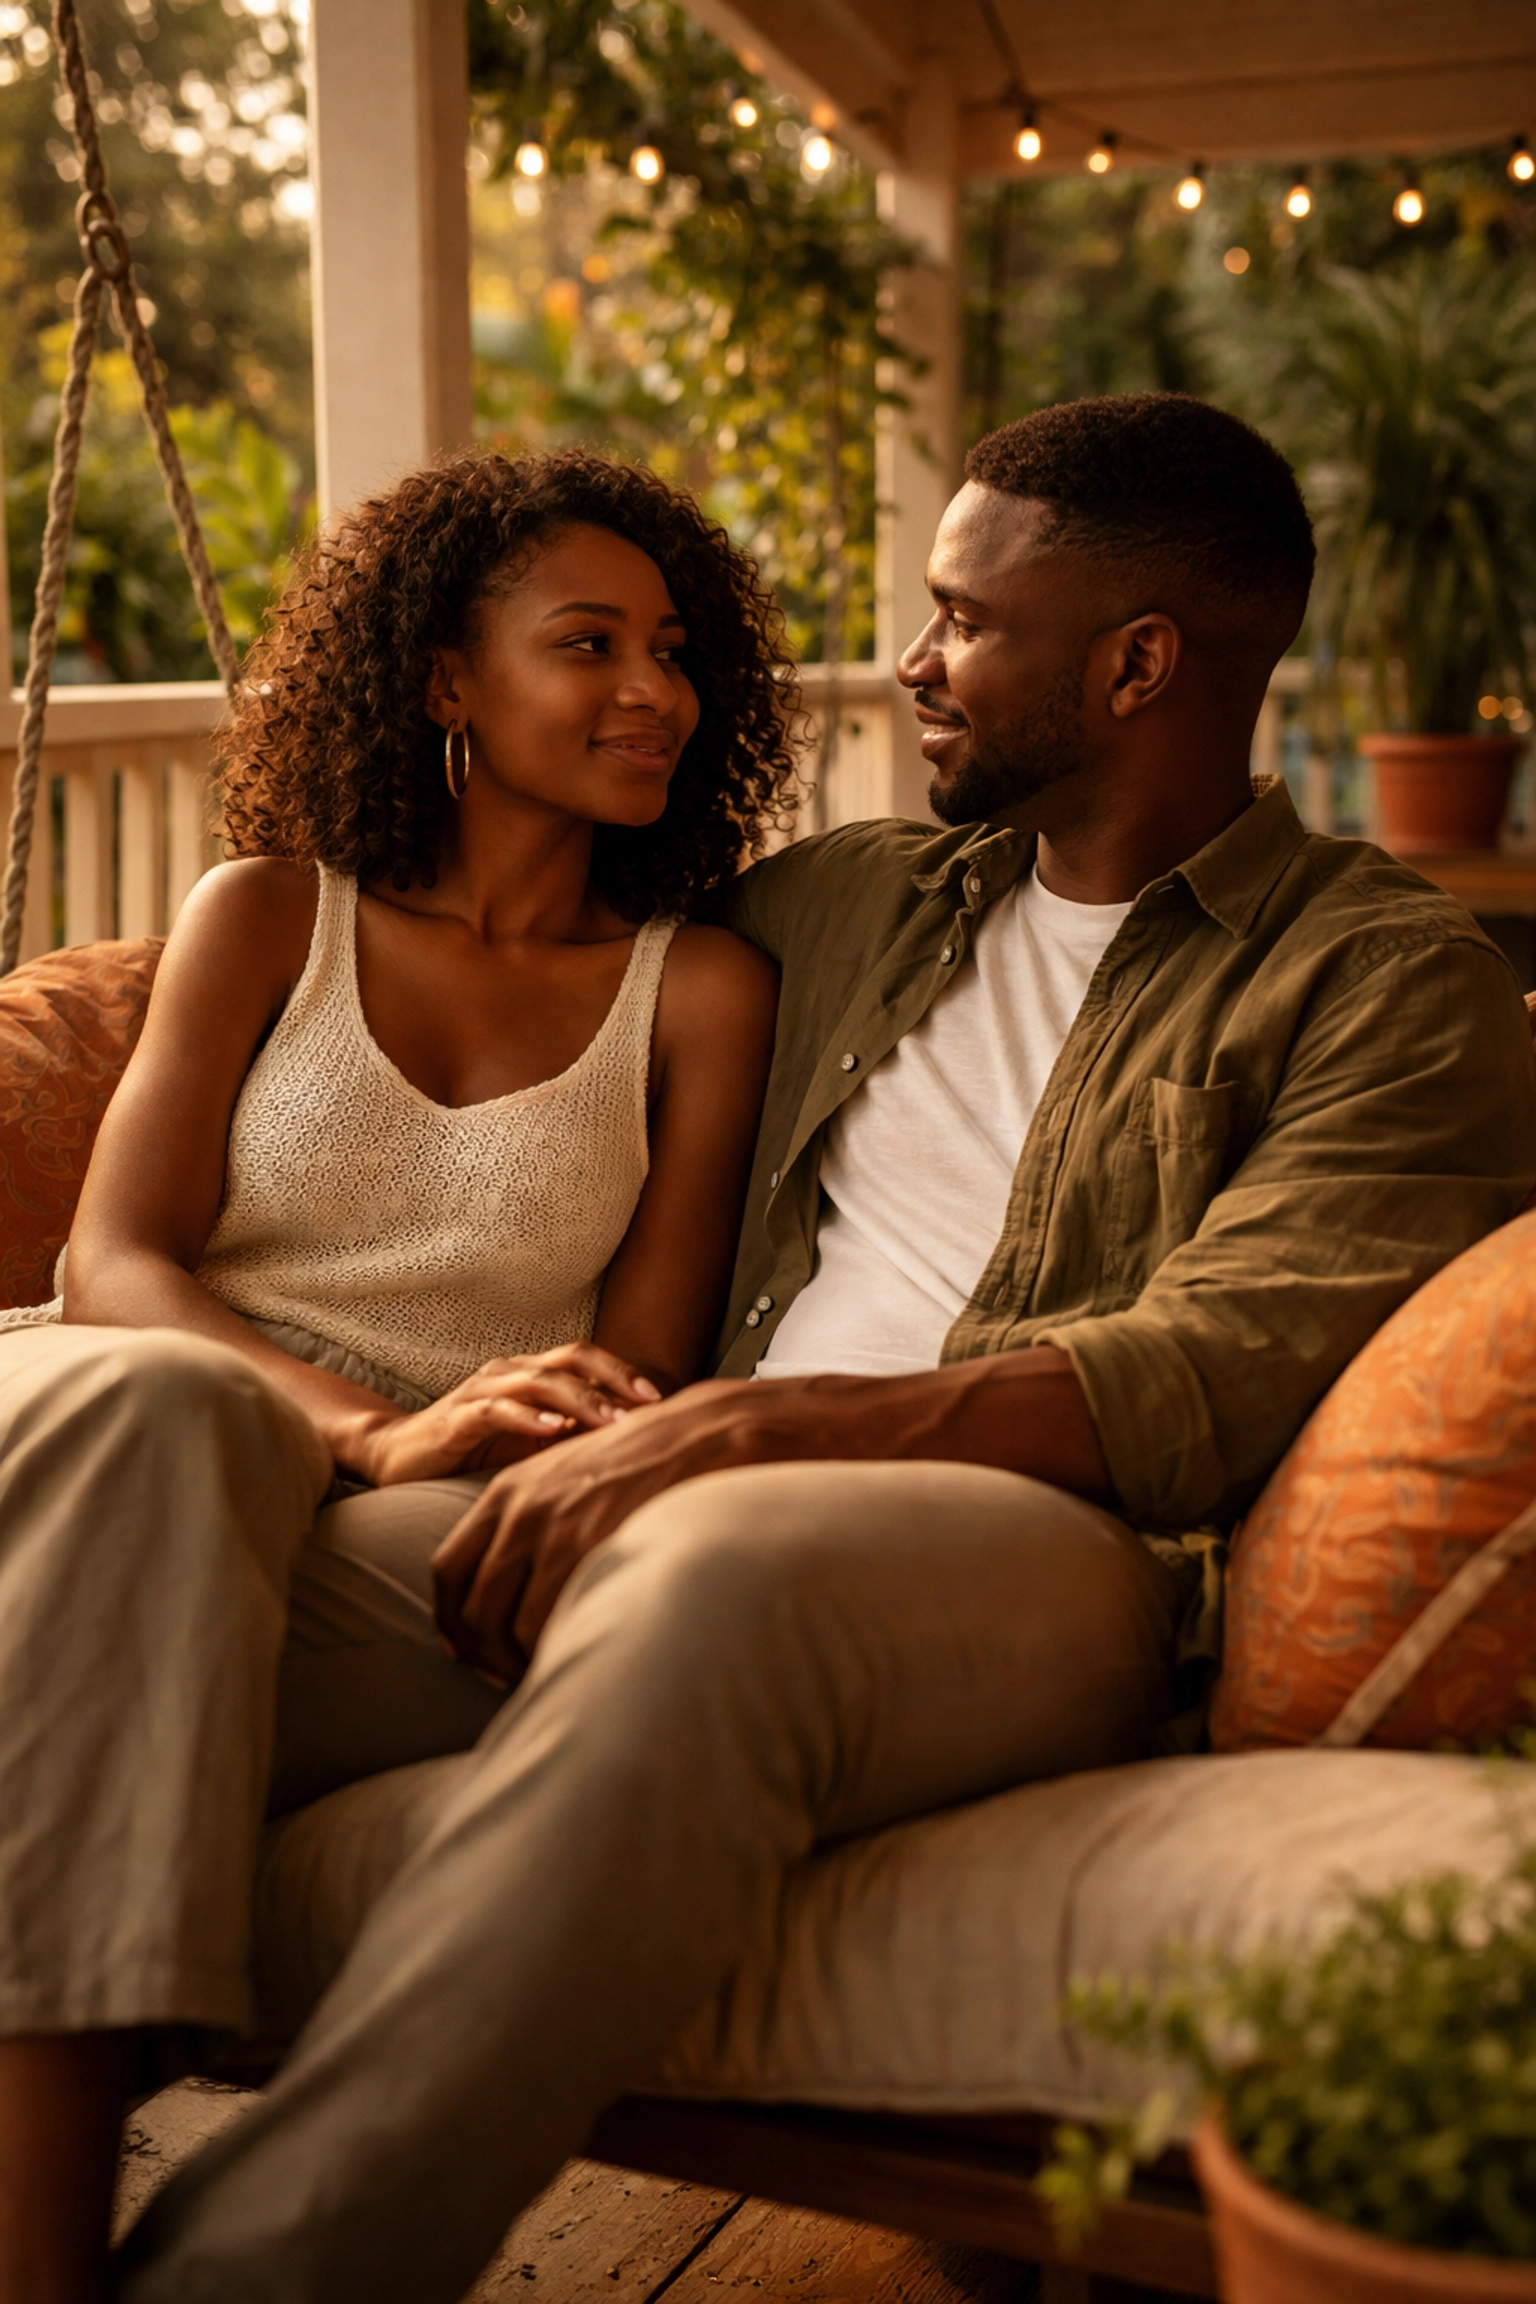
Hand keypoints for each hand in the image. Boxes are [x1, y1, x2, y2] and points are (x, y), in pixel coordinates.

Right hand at [347, 1344, 662, 1487]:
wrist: (397, 1457)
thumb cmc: (470, 1451)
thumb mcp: (530, 1444)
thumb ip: (569, 1437)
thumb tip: (626, 1446)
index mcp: (531, 1373)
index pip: (587, 1360)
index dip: (625, 1373)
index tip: (663, 1399)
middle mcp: (510, 1371)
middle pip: (572, 1359)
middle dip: (615, 1379)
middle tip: (652, 1404)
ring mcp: (483, 1390)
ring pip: (541, 1381)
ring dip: (583, 1400)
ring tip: (615, 1421)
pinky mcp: (458, 1416)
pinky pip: (497, 1409)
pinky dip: (527, 1417)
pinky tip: (553, 1430)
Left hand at [433, 1377, 770, 1674]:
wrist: (695, 1436)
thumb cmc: (639, 1464)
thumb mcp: (567, 1477)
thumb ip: (531, 1520)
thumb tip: (512, 1579)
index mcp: (506, 1492)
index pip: (448, 1569)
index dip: (450, 1619)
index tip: (464, 1648)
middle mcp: (520, 1511)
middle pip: (472, 1607)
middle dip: (481, 1655)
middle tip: (504, 1676)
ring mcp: (554, 1531)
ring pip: (507, 1626)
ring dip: (516, 1662)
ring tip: (542, 1672)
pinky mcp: (590, 1549)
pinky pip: (549, 1622)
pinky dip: (550, 1650)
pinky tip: (570, 1655)